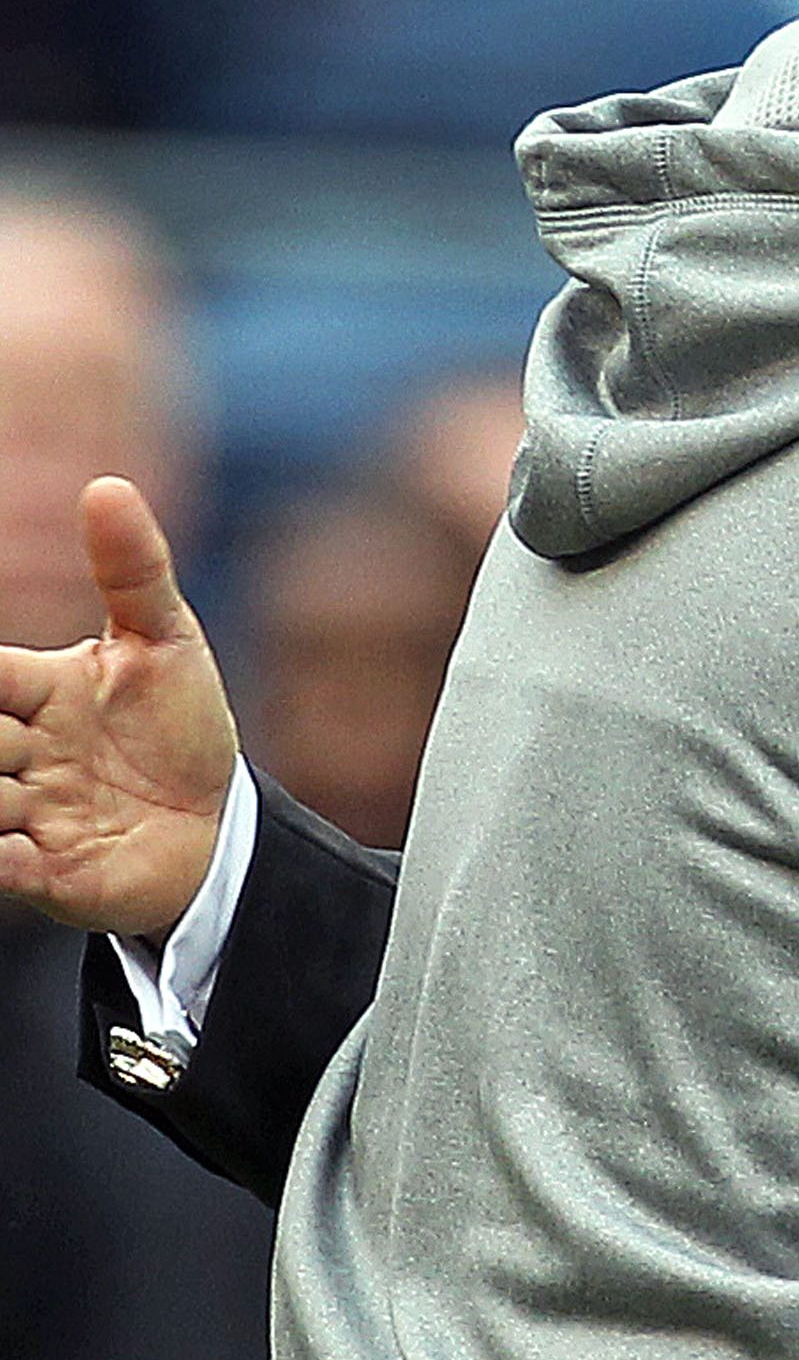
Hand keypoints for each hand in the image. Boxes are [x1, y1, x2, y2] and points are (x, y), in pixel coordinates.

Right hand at [0, 477, 238, 937]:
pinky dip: (4, 862)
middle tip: (11, 737)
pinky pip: (6, 870)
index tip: (5, 687)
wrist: (216, 824)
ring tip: (23, 785)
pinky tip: (18, 850)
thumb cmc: (177, 727)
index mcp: (36, 690)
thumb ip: (134, 569)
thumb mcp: (166, 642)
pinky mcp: (49, 873)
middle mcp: (19, 752)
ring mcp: (29, 813)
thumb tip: (107, 486)